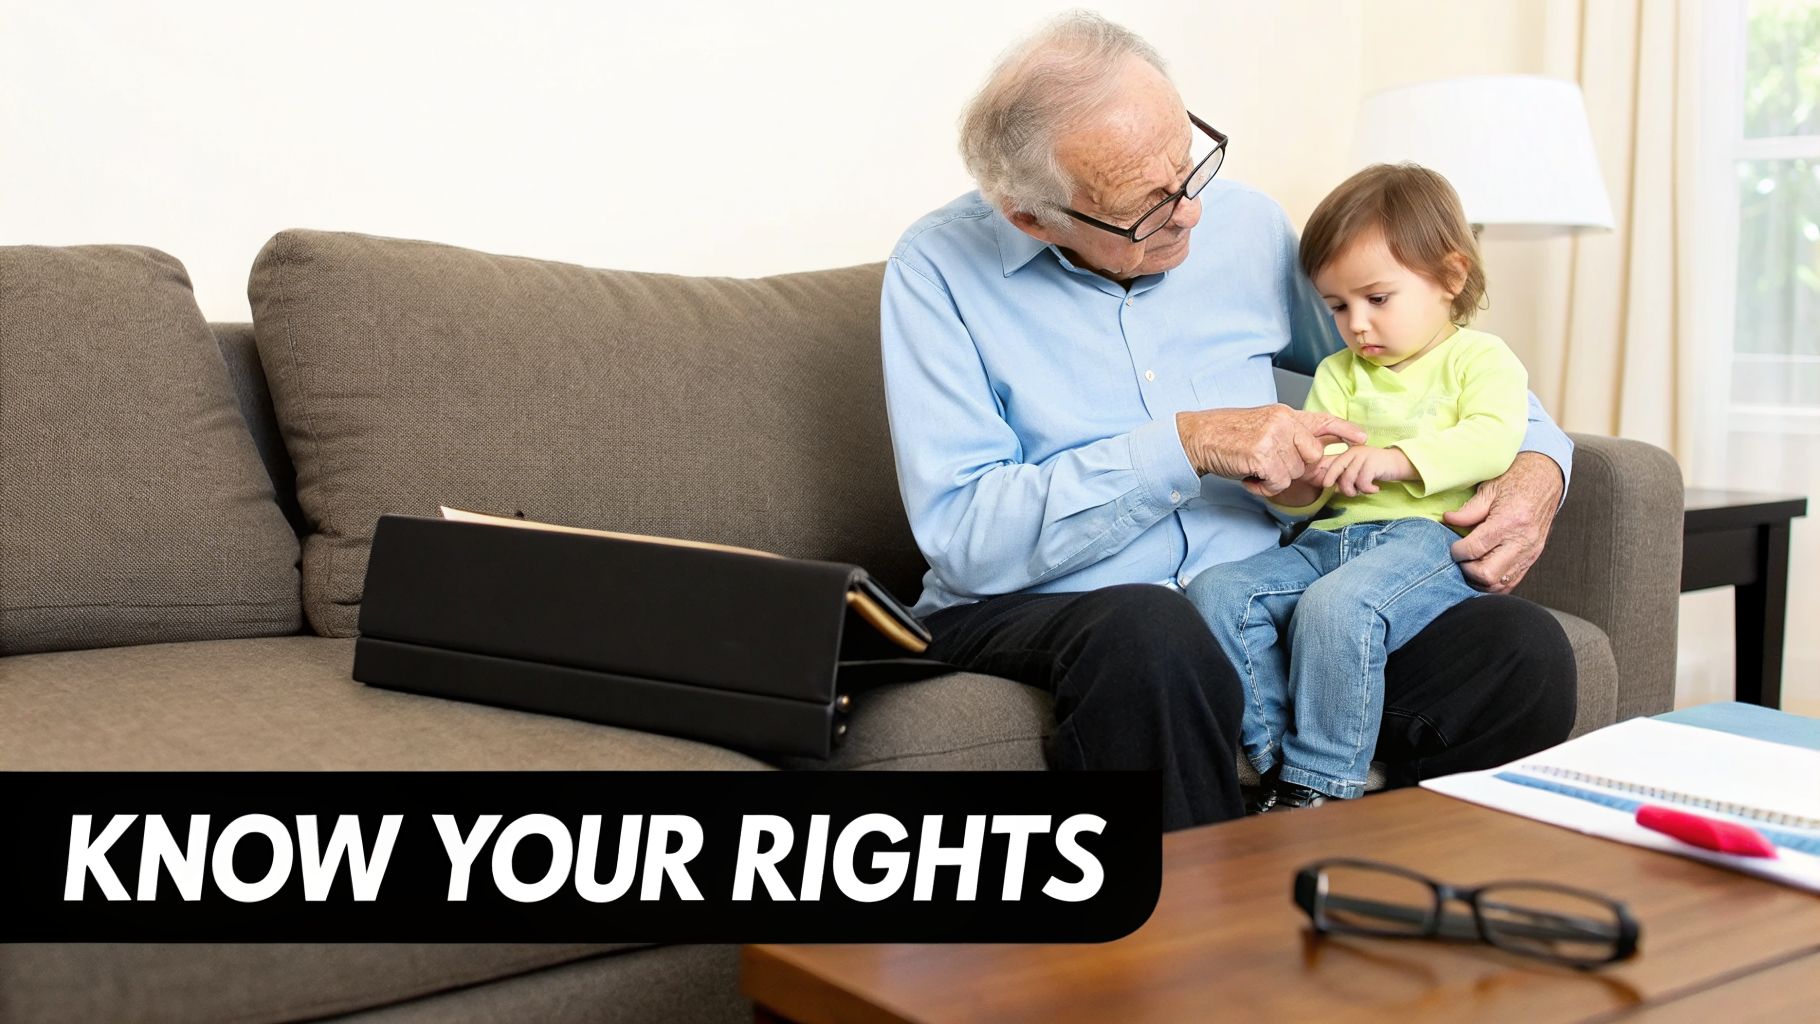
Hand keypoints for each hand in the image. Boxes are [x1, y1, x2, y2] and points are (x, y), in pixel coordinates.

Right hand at [1176, 406, 1367, 497]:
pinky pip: (1277, 483)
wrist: (1199, 437)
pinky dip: (1263, 487)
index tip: (1362, 439)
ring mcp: (1273, 437)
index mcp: (1285, 414)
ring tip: (1254, 468)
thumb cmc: (1229, 435)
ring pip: (1294, 474)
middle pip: (1312, 458)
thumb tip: (1318, 450)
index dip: (1345, 431)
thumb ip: (1290, 435)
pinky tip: (1248, 476)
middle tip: (1269, 464)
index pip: (1322, 421)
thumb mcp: (1264, 426)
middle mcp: (1283, 422)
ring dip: (1274, 479)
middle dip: (1294, 468)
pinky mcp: (1262, 455)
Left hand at [1321, 445, 1413, 496]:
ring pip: (1350, 479)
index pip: (1332, 464)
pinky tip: (1375, 489)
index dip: (1328, 475)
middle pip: (1340, 473)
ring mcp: (1364, 456)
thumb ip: (1346, 476)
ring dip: (1357, 491)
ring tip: (1366, 490)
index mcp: (1348, 454)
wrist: (1399, 463)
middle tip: (1355, 493)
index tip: (1326, 485)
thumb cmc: (1376, 470)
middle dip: (1345, 488)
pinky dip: (1368, 490)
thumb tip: (1334, 488)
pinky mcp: (1373, 463)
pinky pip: (1363, 482)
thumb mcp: (1358, 471)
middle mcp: (1354, 452)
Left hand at [1442, 452, 1565, 592]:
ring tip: (1469, 565)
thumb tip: (1448, 520)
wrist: (1546, 479)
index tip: (1451, 547)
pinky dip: (1493, 582)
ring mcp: (1530, 553)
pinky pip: (1511, 582)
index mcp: (1509, 522)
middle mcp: (1522, 541)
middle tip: (1459, 559)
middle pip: (1487, 574)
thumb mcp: (1489, 489)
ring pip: (1499, 584)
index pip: (1475, 549)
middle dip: (1467, 570)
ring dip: (1479, 580)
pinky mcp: (1533, 558)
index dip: (1457, 552)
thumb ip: (1468, 510)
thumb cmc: (1517, 480)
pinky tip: (1482, 571)